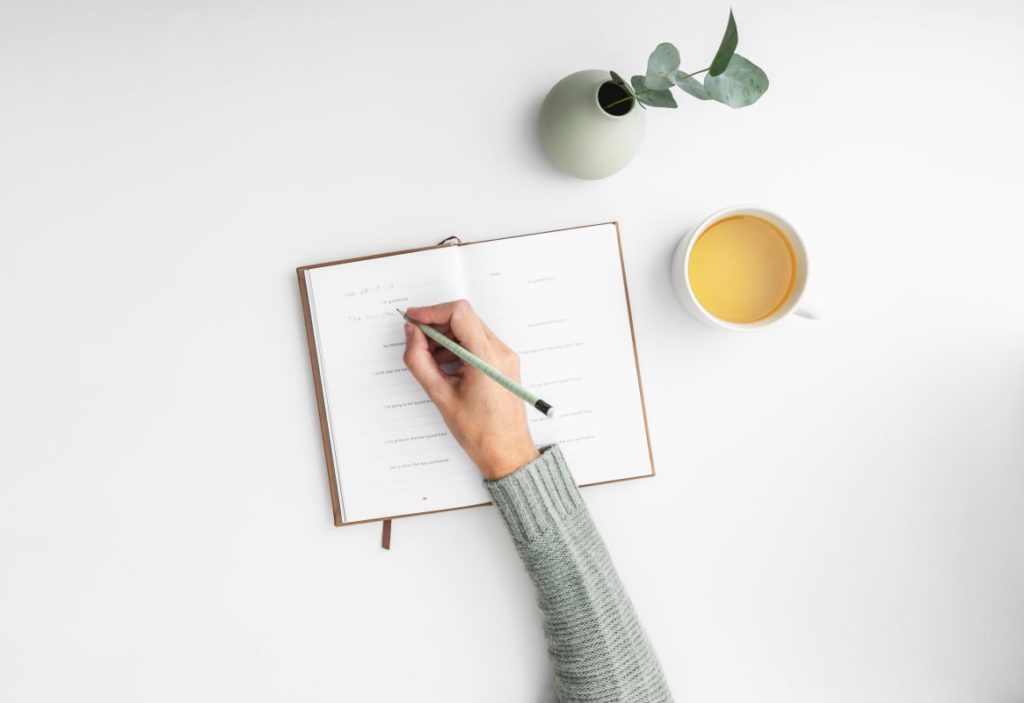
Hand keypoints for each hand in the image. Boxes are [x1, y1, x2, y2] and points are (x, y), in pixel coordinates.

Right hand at [402, 300, 538, 479]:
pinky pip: (478, 343)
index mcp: (487, 358)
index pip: (459, 314)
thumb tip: (411, 335)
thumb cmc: (480, 433)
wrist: (508, 453)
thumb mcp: (441, 396)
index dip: (432, 312)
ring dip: (446, 338)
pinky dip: (458, 347)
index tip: (413, 319)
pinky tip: (444, 366)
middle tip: (415, 341)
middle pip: (464, 319)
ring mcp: (505, 357)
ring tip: (429, 360)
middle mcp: (501, 352)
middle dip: (436, 326)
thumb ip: (420, 361)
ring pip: (470, 330)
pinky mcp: (503, 363)